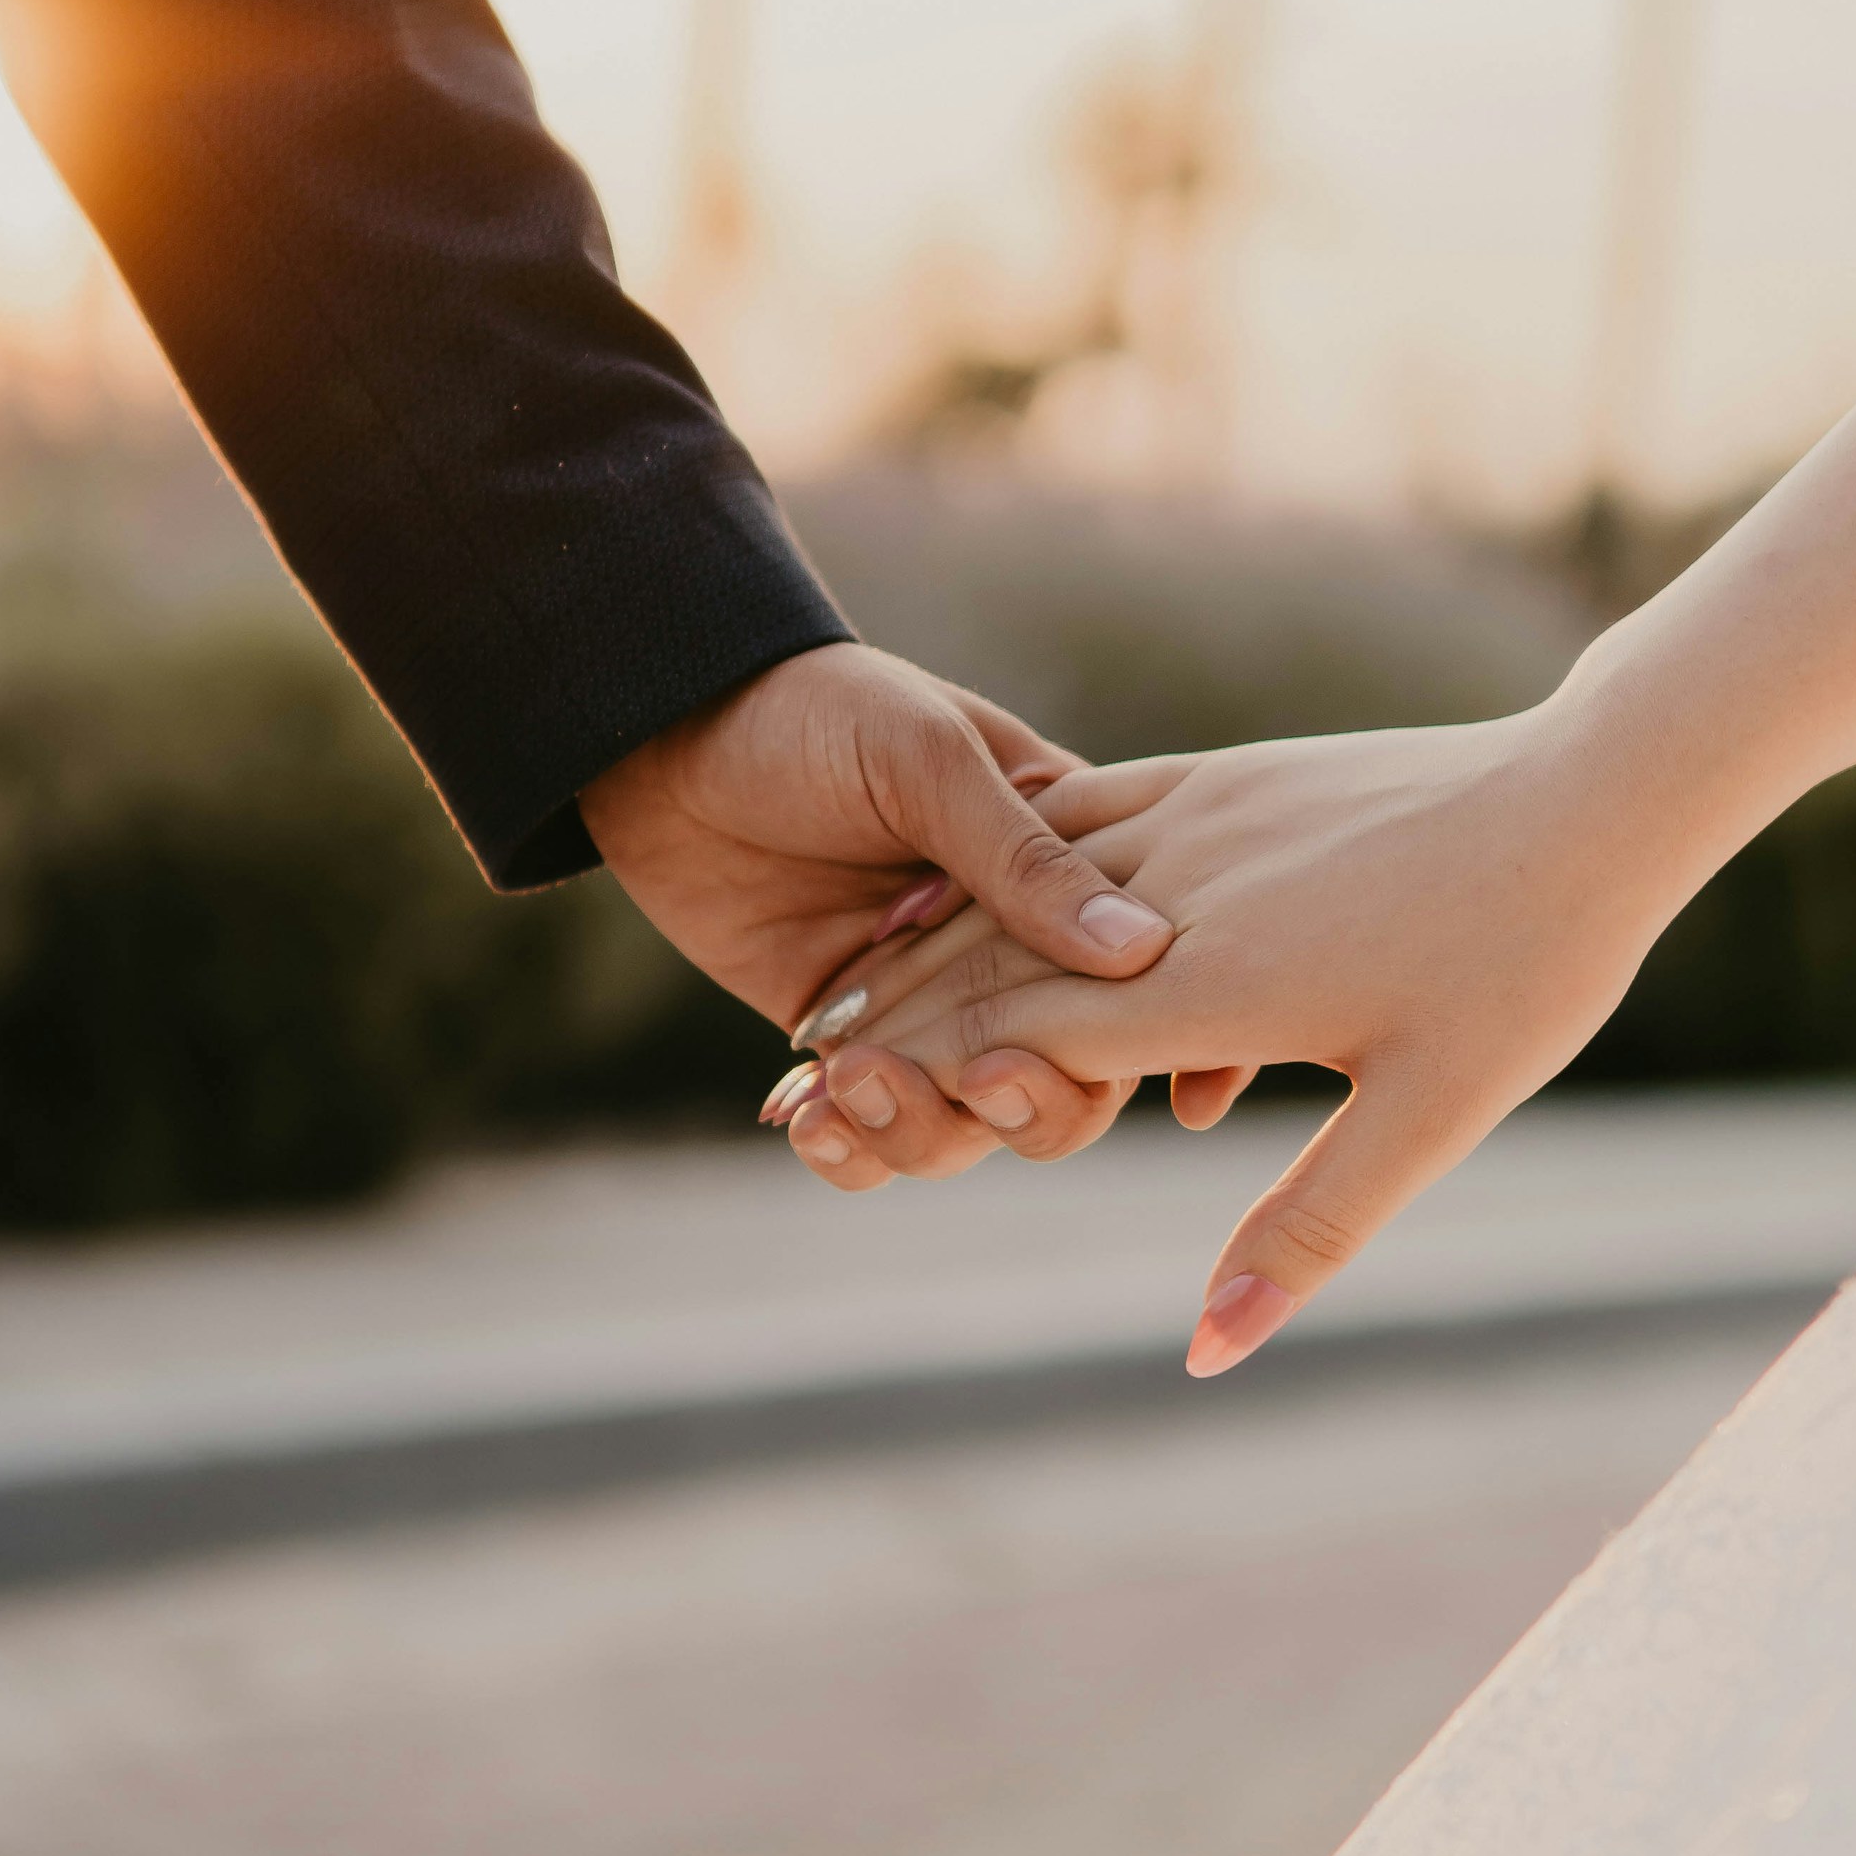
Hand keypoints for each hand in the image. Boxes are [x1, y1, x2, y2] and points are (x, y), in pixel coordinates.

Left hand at [579, 644, 1166, 1188]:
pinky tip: (803, 1118)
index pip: (1144, 980)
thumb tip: (1141, 951)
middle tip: (975, 1078)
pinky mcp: (840, 1038)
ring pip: (967, 1125)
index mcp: (1062, 871)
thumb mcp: (926, 759)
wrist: (665, 724)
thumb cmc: (816, 709)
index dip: (1176, 1045)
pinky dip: (846, 1146)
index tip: (1190, 1100)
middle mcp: (1006, 956)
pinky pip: (865, 1129)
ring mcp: (923, 1006)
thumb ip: (1022, 860)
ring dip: (920, 1130)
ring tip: (850, 1085)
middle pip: (1067, 1082)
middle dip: (1031, 1103)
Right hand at [806, 700, 1682, 1360]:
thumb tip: (1208, 1349)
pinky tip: (958, 888)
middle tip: (786, 1087)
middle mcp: (1182, 894)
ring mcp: (1197, 819)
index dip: (916, 1087)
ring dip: (922, 946)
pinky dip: (1000, 864)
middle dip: (885, 1029)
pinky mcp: (1223, 776)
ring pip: (1019, 888)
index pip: (1024, 1043)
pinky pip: (1078, 815)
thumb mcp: (1433, 1117)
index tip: (821, 1130)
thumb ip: (1307, 1231)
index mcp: (1218, 984)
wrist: (1594, 792)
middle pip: (994, 964)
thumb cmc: (1528, 966)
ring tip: (837, 1002)